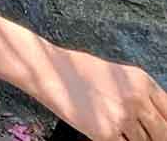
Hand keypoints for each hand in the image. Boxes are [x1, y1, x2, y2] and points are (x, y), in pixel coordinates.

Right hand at [39, 47, 166, 140]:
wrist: (51, 71)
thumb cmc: (80, 71)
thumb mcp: (119, 76)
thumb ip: (141, 95)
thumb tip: (156, 120)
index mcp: (143, 81)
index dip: (166, 126)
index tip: (159, 131)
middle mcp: (137, 98)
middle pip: (163, 134)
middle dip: (153, 138)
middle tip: (137, 133)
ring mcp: (123, 117)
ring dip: (132, 139)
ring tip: (115, 126)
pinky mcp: (106, 133)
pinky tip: (105, 132)